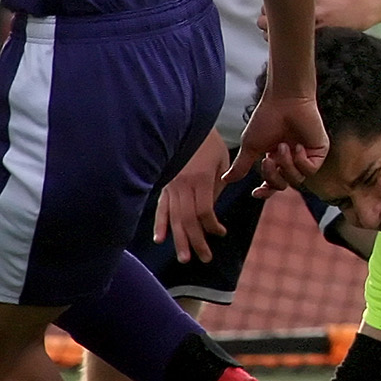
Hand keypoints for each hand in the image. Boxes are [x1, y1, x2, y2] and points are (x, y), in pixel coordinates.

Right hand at [154, 130, 230, 262]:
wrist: (183, 122)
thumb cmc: (207, 140)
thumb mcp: (220, 159)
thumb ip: (218, 184)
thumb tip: (212, 207)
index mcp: (198, 179)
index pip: (204, 212)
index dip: (211, 226)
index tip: (221, 232)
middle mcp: (181, 186)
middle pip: (188, 220)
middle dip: (196, 241)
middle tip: (204, 258)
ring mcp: (170, 186)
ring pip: (173, 218)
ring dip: (178, 240)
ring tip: (184, 258)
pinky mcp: (163, 184)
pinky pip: (161, 207)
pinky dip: (160, 223)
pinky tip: (159, 239)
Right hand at [223, 96, 328, 196]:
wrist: (285, 101)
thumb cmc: (267, 118)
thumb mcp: (250, 146)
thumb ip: (241, 165)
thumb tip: (225, 180)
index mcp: (276, 159)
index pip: (272, 184)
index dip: (265, 191)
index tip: (255, 192)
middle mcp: (291, 159)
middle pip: (282, 185)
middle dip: (273, 176)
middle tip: (267, 160)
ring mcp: (306, 156)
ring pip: (297, 180)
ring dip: (286, 165)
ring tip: (282, 146)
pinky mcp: (319, 151)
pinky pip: (311, 170)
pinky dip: (301, 161)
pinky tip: (297, 146)